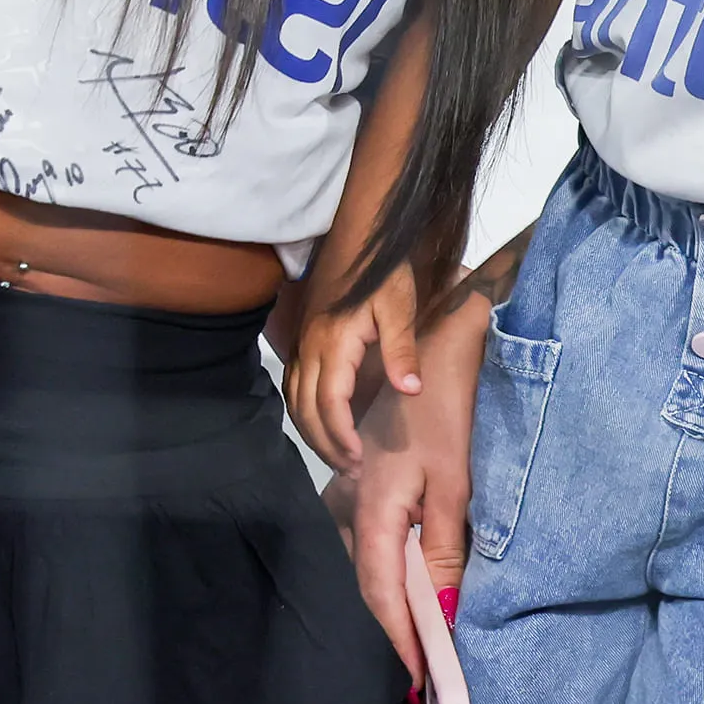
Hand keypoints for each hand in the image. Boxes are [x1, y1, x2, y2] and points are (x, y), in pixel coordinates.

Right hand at [287, 262, 421, 473]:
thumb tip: (410, 391)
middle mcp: (310, 348)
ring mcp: (302, 343)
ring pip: (295, 400)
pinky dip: (303, 411)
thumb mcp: (400, 306)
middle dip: (326, 445)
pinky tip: (320, 422)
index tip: (359, 461)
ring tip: (337, 456)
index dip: (341, 437)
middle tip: (351, 471)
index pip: (329, 404)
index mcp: (334, 344)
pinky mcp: (303, 338)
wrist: (358, 231)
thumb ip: (402, 350)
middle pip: (306, 410)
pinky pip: (294, 385)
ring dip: (312, 432)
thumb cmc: (383, 269)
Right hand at [324, 293, 486, 682]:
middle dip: (395, 628)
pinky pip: (371, 541)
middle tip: (425, 670)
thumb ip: (444, 548)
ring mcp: (352, 493)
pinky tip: (413, 582)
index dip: (401, 639)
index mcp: (372, 510)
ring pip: (367, 564)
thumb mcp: (454, 482)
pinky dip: (392, 570)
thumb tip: (444, 612)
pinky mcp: (363, 483)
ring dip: (393, 600)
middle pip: (368, 584)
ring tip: (421, 636)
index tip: (422, 680)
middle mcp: (350, 506)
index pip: (380, 593)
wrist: (432, 349)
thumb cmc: (446, 412)